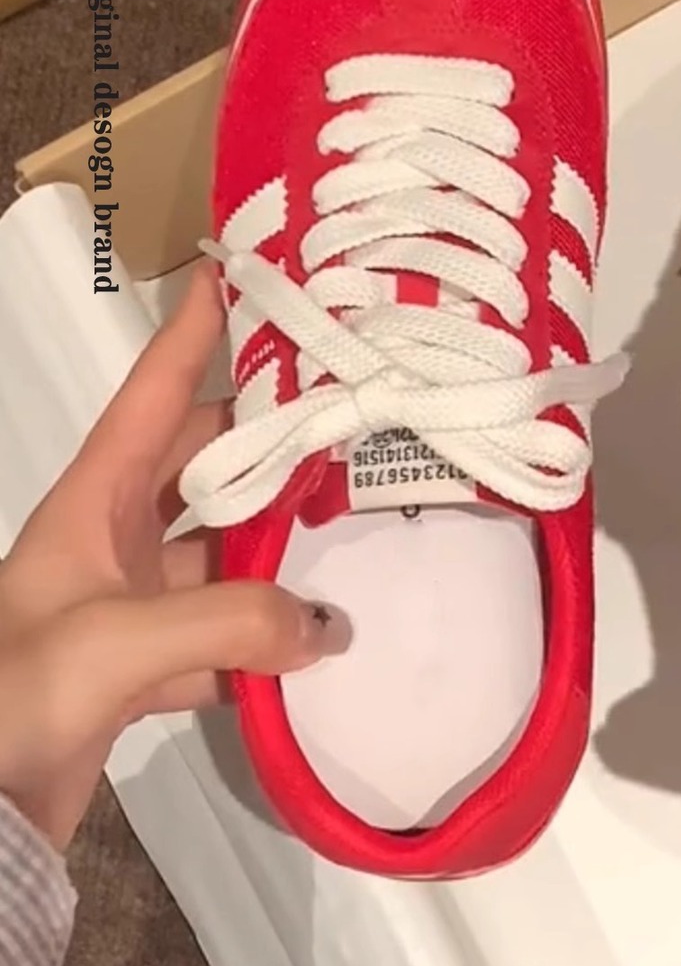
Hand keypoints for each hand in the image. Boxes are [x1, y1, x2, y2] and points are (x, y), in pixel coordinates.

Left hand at [0, 269, 346, 849]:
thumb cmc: (20, 694)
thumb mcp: (118, 642)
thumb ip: (232, 619)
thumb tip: (333, 625)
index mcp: (91, 504)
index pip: (153, 394)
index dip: (196, 331)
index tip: (245, 272)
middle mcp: (112, 543)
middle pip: (206, 467)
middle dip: (273, 441)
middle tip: (357, 415)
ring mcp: (128, 610)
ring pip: (225, 554)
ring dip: (282, 547)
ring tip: (361, 522)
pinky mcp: (143, 674)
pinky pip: (225, 637)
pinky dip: (269, 641)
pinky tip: (320, 644)